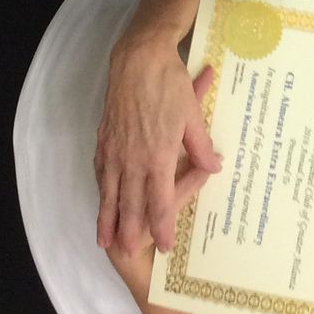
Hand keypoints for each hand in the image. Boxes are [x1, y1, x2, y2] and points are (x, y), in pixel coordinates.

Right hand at [96, 47, 220, 254]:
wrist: (137, 59)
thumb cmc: (168, 85)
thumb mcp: (192, 116)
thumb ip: (201, 148)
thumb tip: (214, 168)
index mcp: (158, 156)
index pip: (160, 201)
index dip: (162, 226)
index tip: (164, 245)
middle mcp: (132, 159)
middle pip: (130, 204)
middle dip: (129, 232)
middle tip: (129, 253)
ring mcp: (114, 150)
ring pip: (109, 193)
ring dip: (107, 218)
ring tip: (105, 240)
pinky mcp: (103, 139)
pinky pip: (100, 173)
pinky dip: (99, 191)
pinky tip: (100, 200)